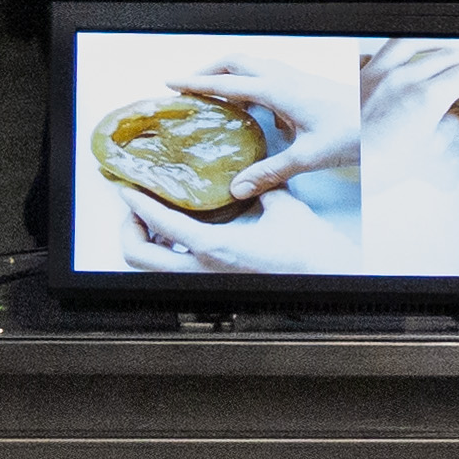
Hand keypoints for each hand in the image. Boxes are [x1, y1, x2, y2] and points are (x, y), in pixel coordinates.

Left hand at [104, 177, 345, 272]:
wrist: (330, 278)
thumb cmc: (310, 250)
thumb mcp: (281, 206)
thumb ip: (257, 186)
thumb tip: (244, 172)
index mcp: (214, 248)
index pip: (159, 222)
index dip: (137, 202)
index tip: (128, 187)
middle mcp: (202, 271)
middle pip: (138, 255)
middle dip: (130, 229)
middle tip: (136, 208)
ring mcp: (208, 283)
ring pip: (153, 269)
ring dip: (149, 244)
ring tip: (158, 222)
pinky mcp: (218, 287)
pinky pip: (177, 272)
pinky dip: (170, 254)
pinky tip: (184, 239)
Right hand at [169, 55, 345, 206]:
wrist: (383, 123)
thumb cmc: (351, 135)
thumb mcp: (308, 157)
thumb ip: (270, 171)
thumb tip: (239, 188)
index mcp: (278, 90)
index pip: (227, 82)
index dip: (196, 82)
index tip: (171, 83)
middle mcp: (285, 78)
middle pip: (235, 61)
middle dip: (207, 69)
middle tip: (185, 86)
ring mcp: (295, 78)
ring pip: (251, 64)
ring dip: (228, 72)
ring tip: (210, 92)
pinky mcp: (304, 84)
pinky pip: (267, 74)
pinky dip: (248, 80)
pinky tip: (248, 105)